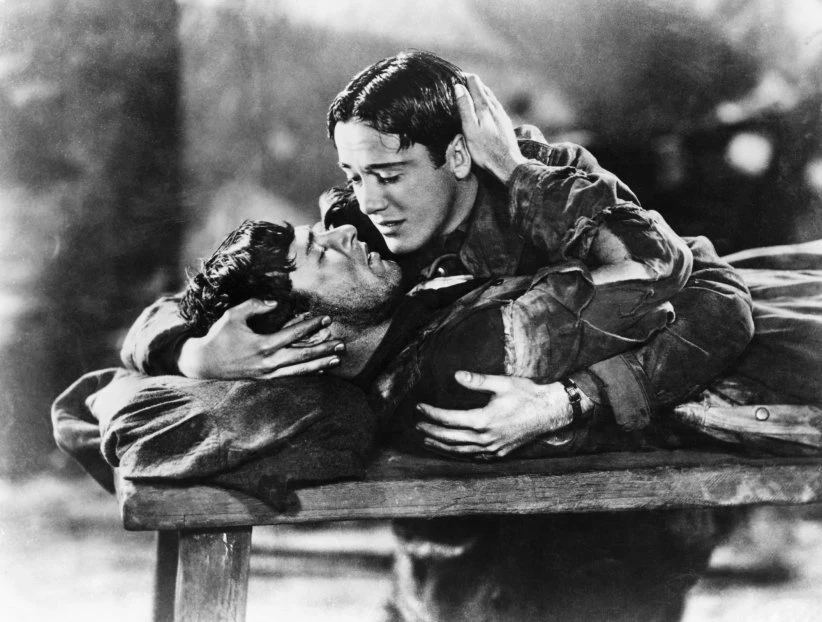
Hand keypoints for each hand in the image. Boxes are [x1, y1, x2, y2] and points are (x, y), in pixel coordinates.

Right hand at [177, 299, 343, 379]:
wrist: (203, 364)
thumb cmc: (218, 336)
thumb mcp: (233, 316)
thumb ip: (255, 305)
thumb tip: (275, 302)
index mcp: (262, 344)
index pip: (293, 334)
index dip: (311, 325)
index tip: (326, 318)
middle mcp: (268, 361)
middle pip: (303, 355)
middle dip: (324, 348)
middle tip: (341, 343)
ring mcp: (268, 373)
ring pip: (300, 369)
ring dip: (320, 363)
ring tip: (337, 359)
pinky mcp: (266, 379)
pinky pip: (291, 376)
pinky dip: (307, 373)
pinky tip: (320, 370)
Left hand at [415, 371, 574, 459]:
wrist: (550, 412)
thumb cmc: (527, 394)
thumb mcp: (502, 383)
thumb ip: (477, 381)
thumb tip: (456, 375)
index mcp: (484, 420)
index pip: (449, 419)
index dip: (432, 413)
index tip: (419, 407)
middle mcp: (486, 439)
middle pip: (450, 438)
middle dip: (431, 431)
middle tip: (417, 425)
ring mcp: (493, 449)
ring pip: (460, 451)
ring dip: (441, 446)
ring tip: (426, 440)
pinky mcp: (499, 453)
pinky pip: (472, 456)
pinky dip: (458, 454)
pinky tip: (450, 450)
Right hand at [455, 74, 527, 183]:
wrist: (508, 164)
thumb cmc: (485, 150)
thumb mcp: (470, 129)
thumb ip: (465, 107)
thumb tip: (459, 87)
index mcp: (484, 106)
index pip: (474, 82)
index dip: (464, 77)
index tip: (454, 77)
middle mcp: (495, 106)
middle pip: (483, 87)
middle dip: (471, 83)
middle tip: (460, 82)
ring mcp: (501, 114)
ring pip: (490, 96)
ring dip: (480, 91)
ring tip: (471, 91)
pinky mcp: (505, 122)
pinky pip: (494, 105)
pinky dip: (486, 101)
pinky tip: (485, 107)